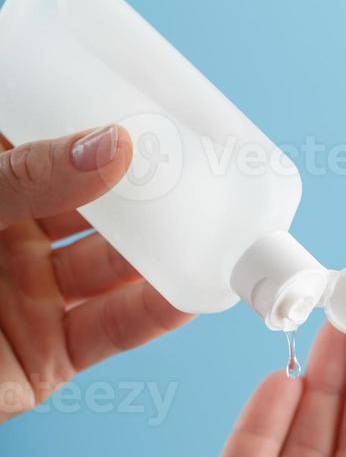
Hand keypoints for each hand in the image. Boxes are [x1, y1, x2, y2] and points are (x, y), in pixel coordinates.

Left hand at [0, 126, 190, 422]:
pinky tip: (190, 295)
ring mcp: (31, 297)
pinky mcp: (47, 357)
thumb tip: (116, 145)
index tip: (154, 100)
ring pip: (112, 270)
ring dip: (162, 251)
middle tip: (198, 168)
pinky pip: (110, 332)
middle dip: (148, 191)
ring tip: (213, 227)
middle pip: (96, 207)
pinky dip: (152, 317)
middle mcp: (10, 237)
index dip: (100, 120)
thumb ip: (25, 175)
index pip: (51, 141)